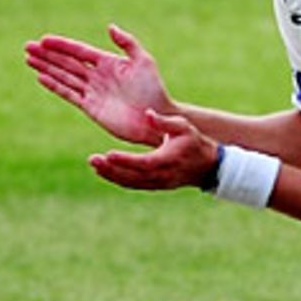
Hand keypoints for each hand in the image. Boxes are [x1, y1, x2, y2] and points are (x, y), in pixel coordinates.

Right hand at [24, 24, 172, 144]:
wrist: (157, 119)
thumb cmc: (155, 90)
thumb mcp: (144, 62)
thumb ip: (128, 43)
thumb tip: (110, 27)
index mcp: (108, 62)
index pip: (79, 51)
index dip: (61, 45)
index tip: (43, 40)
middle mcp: (98, 76)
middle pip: (67, 63)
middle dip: (47, 55)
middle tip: (27, 47)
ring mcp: (93, 92)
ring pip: (65, 77)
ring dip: (47, 68)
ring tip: (28, 59)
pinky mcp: (91, 108)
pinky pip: (69, 94)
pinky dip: (55, 86)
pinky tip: (41, 78)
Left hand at [89, 112, 219, 192]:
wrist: (208, 167)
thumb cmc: (194, 143)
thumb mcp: (184, 127)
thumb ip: (165, 122)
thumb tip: (147, 113)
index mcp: (168, 160)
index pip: (144, 163)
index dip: (126, 160)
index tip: (108, 154)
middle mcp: (162, 175)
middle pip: (133, 176)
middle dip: (111, 169)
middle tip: (93, 160)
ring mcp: (158, 183)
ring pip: (131, 183)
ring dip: (111, 175)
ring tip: (94, 165)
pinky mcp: (155, 186)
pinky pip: (134, 185)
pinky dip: (118, 179)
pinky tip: (104, 171)